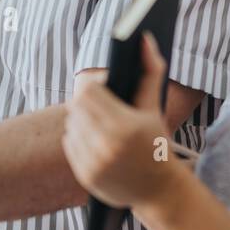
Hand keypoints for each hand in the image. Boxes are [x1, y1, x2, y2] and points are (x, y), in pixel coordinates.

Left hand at [62, 32, 179, 208]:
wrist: (158, 191)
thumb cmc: (158, 143)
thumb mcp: (156, 107)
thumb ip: (152, 70)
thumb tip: (144, 38)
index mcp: (125, 127)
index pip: (87, 91)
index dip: (91, 84)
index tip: (103, 85)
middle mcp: (107, 146)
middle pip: (77, 107)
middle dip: (86, 100)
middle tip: (98, 99)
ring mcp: (94, 163)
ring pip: (72, 124)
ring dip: (81, 118)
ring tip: (98, 118)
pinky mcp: (85, 176)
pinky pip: (70, 143)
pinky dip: (78, 136)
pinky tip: (94, 136)